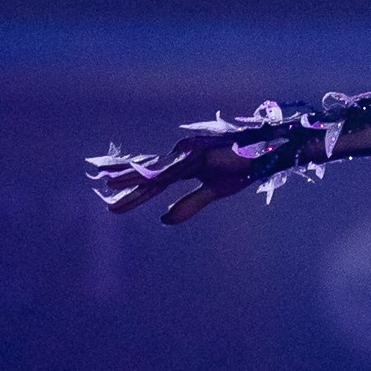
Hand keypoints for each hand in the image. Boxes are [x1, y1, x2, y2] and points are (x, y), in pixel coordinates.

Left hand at [86, 108, 300, 224]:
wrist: (267, 151)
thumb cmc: (244, 166)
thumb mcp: (214, 192)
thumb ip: (188, 205)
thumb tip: (163, 220)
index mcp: (185, 165)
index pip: (154, 180)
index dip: (133, 191)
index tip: (112, 202)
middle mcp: (182, 156)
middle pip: (147, 174)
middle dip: (124, 185)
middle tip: (103, 196)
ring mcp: (187, 154)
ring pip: (153, 171)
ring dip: (130, 179)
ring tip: (108, 186)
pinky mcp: (196, 156)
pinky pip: (169, 170)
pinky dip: (150, 176)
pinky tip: (137, 181)